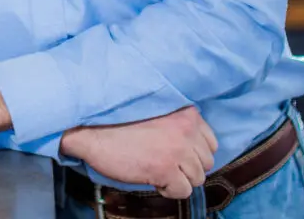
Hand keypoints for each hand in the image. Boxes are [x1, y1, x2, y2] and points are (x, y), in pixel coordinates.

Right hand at [60, 106, 217, 198]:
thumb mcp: (157, 112)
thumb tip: (192, 146)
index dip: (194, 151)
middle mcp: (187, 129)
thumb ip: (178, 123)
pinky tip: (153, 177)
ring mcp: (177, 149)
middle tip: (165, 162)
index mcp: (186, 112)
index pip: (211, 141)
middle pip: (206, 162)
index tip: (177, 152)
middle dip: (188, 166)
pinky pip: (183, 190)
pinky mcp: (165, 168)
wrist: (92, 127)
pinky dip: (169, 189)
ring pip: (198, 178)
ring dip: (179, 178)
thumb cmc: (120, 120)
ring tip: (158, 169)